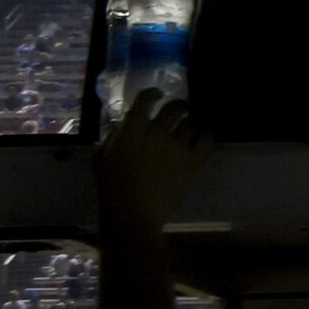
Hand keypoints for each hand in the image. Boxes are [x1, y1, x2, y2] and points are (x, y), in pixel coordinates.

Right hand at [95, 91, 211, 237]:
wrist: (133, 214)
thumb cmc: (111, 188)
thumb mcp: (102, 158)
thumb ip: (115, 137)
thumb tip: (125, 127)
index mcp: (132, 129)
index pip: (145, 99)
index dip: (153, 94)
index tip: (157, 95)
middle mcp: (157, 132)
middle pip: (175, 107)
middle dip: (178, 106)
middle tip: (179, 110)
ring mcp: (177, 145)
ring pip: (190, 124)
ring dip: (188, 126)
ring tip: (187, 132)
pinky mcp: (193, 161)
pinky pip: (207, 140)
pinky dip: (205, 137)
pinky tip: (201, 140)